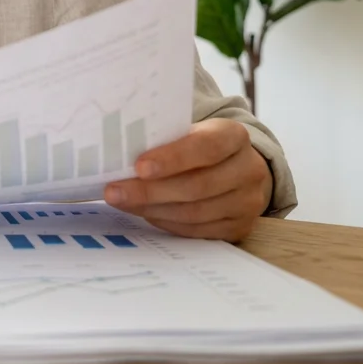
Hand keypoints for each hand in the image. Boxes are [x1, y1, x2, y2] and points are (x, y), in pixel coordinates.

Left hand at [103, 118, 271, 241]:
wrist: (234, 168)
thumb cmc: (198, 146)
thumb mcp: (187, 132)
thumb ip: (163, 139)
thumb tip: (116, 154)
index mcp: (234, 136)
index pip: (206, 147)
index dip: (172, 158)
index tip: (139, 166)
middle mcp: (248, 169)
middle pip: (197, 186)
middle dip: (150, 191)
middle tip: (114, 191)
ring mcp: (248, 202)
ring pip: (195, 212)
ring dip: (153, 209)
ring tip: (122, 202)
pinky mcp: (239, 227)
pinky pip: (198, 230)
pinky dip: (167, 222)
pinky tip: (145, 213)